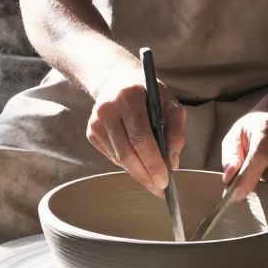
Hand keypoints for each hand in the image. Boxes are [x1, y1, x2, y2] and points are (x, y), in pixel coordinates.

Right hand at [86, 64, 185, 195]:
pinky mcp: (91, 132)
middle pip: (126, 153)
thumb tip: (173, 163)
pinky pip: (112, 156)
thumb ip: (175, 131)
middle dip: (145, 175)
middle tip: (159, 189)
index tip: (164, 181)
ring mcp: (96, 122)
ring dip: (138, 172)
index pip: (141, 137)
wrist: (114, 78)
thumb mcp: (169, 103)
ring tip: (153, 178)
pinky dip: (128, 163)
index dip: (152, 162)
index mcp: (130, 97)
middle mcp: (109, 109)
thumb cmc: (147, 92)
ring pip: (118, 158)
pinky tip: (138, 159)